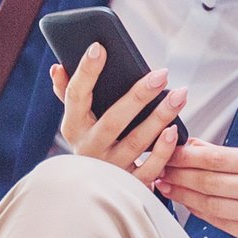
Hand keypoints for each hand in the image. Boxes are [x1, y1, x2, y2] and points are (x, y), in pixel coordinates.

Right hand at [56, 44, 184, 184]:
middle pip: (114, 119)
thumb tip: (57, 67)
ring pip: (137, 142)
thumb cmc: (90, 141)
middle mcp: (89, 148)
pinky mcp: (130, 184)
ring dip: (160, 117)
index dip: (86, 72)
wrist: (92, 190)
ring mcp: (110, 168)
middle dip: (139, 95)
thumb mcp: (76, 120)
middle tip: (162, 74)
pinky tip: (174, 130)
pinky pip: (149, 168)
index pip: (75, 96)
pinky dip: (163, 151)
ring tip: (179, 95)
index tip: (99, 47)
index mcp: (73, 127)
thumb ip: (68, 93)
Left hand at [156, 142, 237, 237]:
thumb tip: (197, 146)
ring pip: (211, 205)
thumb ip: (237, 156)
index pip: (216, 158)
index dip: (185, 156)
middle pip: (208, 182)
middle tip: (155, 169)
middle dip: (177, 176)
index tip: (165, 149)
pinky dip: (202, 215)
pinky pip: (223, 225)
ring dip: (183, 197)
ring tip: (165, 187)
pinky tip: (188, 206)